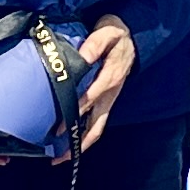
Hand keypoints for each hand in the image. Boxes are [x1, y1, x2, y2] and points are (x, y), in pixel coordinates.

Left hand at [70, 15, 136, 152]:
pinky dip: (84, 136)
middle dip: (77, 143)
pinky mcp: (107, 100)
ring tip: (62, 158)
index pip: (90, 100)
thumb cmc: (116, 34)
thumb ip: (95, 43)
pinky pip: (96, 123)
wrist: (133, 36)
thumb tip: (83, 57)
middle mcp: (110, 94)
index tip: (58, 128)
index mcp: (110, 78)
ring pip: (97, 128)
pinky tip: (70, 142)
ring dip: (81, 145)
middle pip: (96, 126)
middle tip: (57, 157)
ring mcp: (109, 99)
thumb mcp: (108, 31)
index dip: (74, 115)